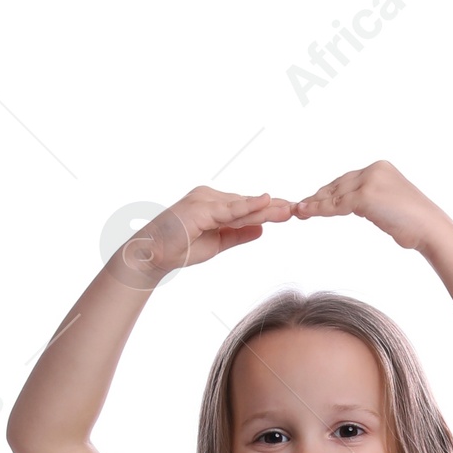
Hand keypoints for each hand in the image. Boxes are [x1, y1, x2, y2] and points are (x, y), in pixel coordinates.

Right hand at [111, 186, 292, 282]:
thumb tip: (261, 229)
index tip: (289, 212)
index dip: (268, 211)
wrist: (154, 255)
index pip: (246, 207)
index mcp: (215, 204)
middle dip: (272, 207)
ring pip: (241, 206)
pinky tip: (265, 201)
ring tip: (288, 209)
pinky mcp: (200, 209)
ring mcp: (204, 200)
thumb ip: (238, 234)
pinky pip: (228, 209)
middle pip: (247, 204)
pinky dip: (248, 206)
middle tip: (297, 208)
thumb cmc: (181, 248)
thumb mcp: (218, 243)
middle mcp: (210, 197)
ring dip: (266, 208)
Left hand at [292, 162, 443, 252]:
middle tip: (301, 206)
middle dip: (319, 196)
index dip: (329, 192)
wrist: (430, 229)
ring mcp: (370, 181)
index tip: (315, 201)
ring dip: (315, 203)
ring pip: (335, 194)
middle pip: (338, 184)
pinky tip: (306, 212)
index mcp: (381, 168)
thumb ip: (372, 200)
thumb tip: (355, 205)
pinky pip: (337, 205)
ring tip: (299, 210)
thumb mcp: (389, 206)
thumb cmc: (414, 225)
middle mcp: (374, 169)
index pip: (348, 179)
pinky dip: (319, 210)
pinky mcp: (366, 196)